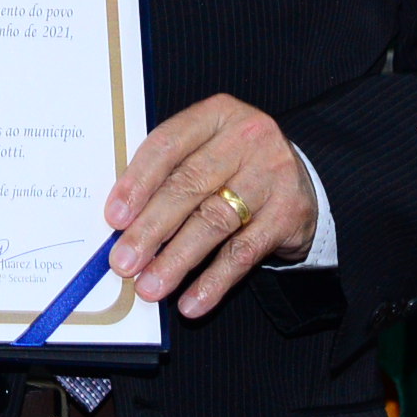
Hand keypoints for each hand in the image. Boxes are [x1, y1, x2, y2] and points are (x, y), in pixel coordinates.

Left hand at [103, 94, 317, 318]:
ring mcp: (272, 174)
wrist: (302, 179)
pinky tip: (192, 302)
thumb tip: (121, 220)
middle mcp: (247, 138)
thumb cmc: (234, 164)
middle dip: (151, 228)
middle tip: (124, 261)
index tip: (114, 218)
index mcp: (216, 114)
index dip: (137, 182)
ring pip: (214, 221)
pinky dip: (214, 281)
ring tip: (149, 286)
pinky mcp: (289, 213)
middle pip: (188, 185)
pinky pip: (244, 253)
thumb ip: (168, 172)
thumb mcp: (205, 150)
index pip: (167, 145)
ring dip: (176, 260)